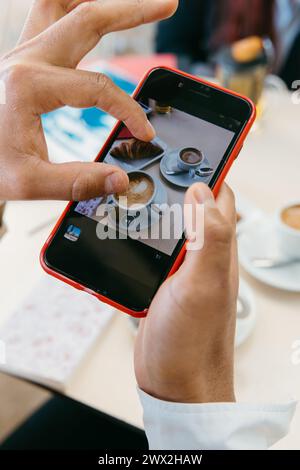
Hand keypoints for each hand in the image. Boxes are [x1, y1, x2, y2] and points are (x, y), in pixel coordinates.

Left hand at [0, 0, 177, 200]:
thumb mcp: (27, 182)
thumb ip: (77, 182)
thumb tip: (119, 179)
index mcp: (30, 85)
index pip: (98, 89)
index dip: (129, 111)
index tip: (144, 133)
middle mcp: (26, 59)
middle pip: (87, 17)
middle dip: (132, 9)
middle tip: (167, 4)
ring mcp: (22, 53)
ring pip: (63, 4)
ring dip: (99, 0)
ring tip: (131, 4)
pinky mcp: (21, 58)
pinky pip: (50, 17)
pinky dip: (75, 9)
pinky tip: (91, 16)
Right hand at [135, 183, 237, 403]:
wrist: (174, 382)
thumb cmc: (195, 340)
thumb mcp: (203, 285)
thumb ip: (208, 238)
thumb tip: (202, 190)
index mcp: (217, 248)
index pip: (219, 197)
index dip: (207, 170)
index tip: (187, 148)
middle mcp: (201, 255)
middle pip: (190, 207)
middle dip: (173, 184)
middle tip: (146, 165)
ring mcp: (180, 269)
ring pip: (167, 226)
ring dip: (151, 209)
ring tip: (127, 192)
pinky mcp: (160, 282)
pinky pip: (150, 250)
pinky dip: (136, 236)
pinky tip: (119, 231)